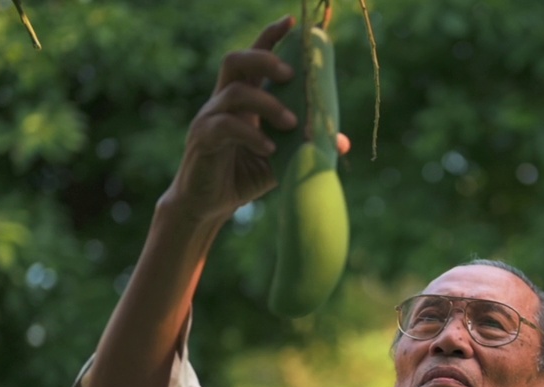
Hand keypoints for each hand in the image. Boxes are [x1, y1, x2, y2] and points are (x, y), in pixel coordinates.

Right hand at [160, 16, 348, 225]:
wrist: (207, 208)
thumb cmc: (243, 178)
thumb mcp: (281, 161)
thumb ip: (304, 146)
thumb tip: (341, 142)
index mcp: (242, 100)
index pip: (253, 58)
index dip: (270, 37)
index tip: (293, 22)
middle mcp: (222, 101)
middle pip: (236, 61)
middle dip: (265, 60)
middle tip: (291, 74)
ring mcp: (209, 118)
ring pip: (235, 92)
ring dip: (268, 104)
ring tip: (291, 123)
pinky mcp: (202, 139)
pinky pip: (225, 126)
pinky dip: (251, 135)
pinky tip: (270, 149)